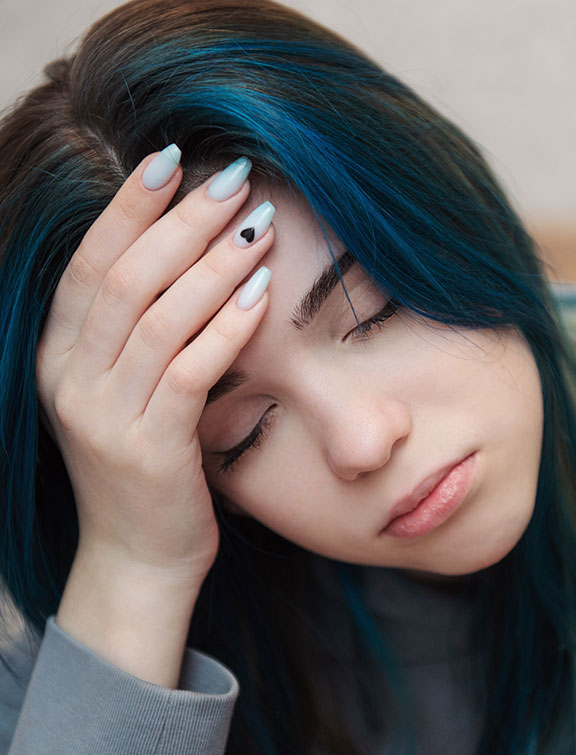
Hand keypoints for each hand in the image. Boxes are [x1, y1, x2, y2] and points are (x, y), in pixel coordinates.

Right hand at [36, 147, 273, 586]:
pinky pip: (190, 371)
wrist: (139, 556)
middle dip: (180, 221)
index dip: (130, 208)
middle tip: (231, 178)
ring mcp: (104, 415)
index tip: (172, 159)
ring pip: (159, 318)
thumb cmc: (146, 467)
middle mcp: (70, 378)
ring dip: (213, 264)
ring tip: (257, 223)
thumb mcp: (126, 391)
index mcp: (59, 356)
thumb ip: (140, 331)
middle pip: (126, 278)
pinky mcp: (148, 448)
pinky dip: (227, 326)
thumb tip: (189, 255)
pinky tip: (261, 293)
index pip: (91, 263)